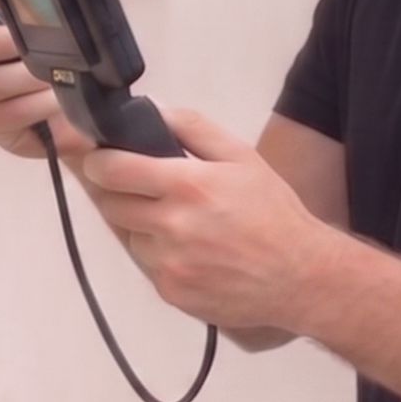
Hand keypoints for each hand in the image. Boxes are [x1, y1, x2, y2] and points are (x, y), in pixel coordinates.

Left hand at [79, 108, 343, 333]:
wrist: (300, 277)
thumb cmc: (272, 212)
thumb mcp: (241, 155)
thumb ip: (192, 126)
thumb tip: (150, 109)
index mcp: (187, 185)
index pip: (112, 170)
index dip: (99, 162)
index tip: (102, 159)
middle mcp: (171, 226)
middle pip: (110, 204)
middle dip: (117, 191)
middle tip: (139, 187)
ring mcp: (168, 263)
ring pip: (128, 235)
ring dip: (140, 225)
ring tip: (178, 222)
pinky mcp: (170, 292)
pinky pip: (146, 265)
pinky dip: (158, 253)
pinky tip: (189, 249)